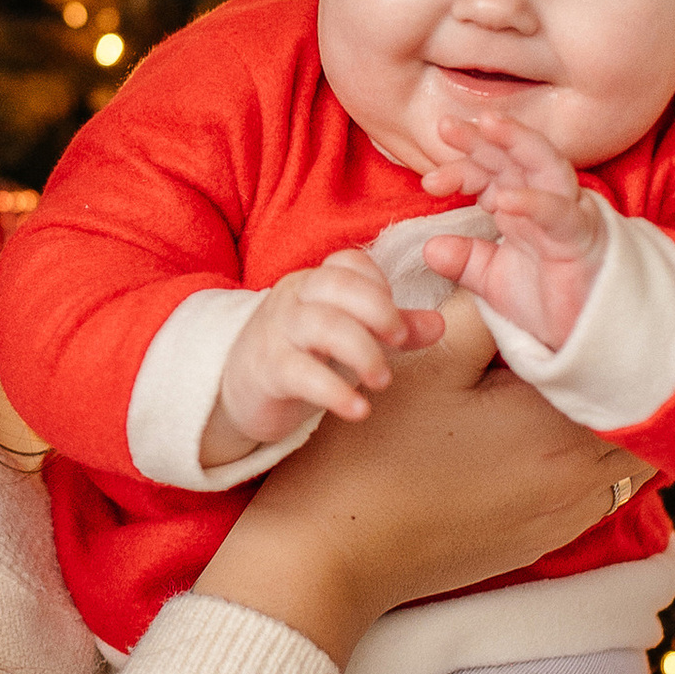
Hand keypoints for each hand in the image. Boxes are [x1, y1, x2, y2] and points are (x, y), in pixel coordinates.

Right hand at [197, 311, 641, 665]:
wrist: (335, 552)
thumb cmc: (375, 452)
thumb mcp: (427, 361)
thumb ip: (485, 310)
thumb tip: (520, 274)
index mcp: (559, 424)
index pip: (625, 365)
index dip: (613, 328)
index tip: (591, 302)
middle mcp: (581, 478)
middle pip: (644, 417)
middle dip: (625, 376)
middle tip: (590, 338)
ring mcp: (565, 517)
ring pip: (628, 459)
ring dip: (610, 419)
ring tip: (571, 383)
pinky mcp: (542, 542)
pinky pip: (598, 491)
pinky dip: (590, 457)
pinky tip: (546, 433)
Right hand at [202, 250, 444, 464]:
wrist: (235, 391)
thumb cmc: (300, 357)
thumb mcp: (348, 338)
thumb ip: (391, 330)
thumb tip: (438, 324)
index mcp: (315, 283)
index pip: (350, 263)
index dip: (380, 287)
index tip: (398, 323)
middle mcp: (294, 298)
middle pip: (338, 286)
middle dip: (379, 311)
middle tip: (401, 340)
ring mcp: (277, 331)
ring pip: (324, 325)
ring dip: (364, 352)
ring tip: (384, 380)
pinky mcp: (267, 370)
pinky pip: (302, 373)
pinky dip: (335, 392)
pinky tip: (359, 410)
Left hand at [421, 110, 604, 350]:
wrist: (588, 335)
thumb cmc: (549, 299)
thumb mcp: (494, 280)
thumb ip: (464, 261)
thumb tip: (430, 247)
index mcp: (521, 204)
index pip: (490, 172)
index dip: (460, 169)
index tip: (429, 182)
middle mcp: (545, 200)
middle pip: (514, 157)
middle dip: (481, 138)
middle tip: (445, 124)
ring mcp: (568, 214)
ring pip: (547, 164)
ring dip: (518, 141)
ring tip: (488, 125)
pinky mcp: (583, 238)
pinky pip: (560, 214)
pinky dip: (533, 203)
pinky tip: (504, 199)